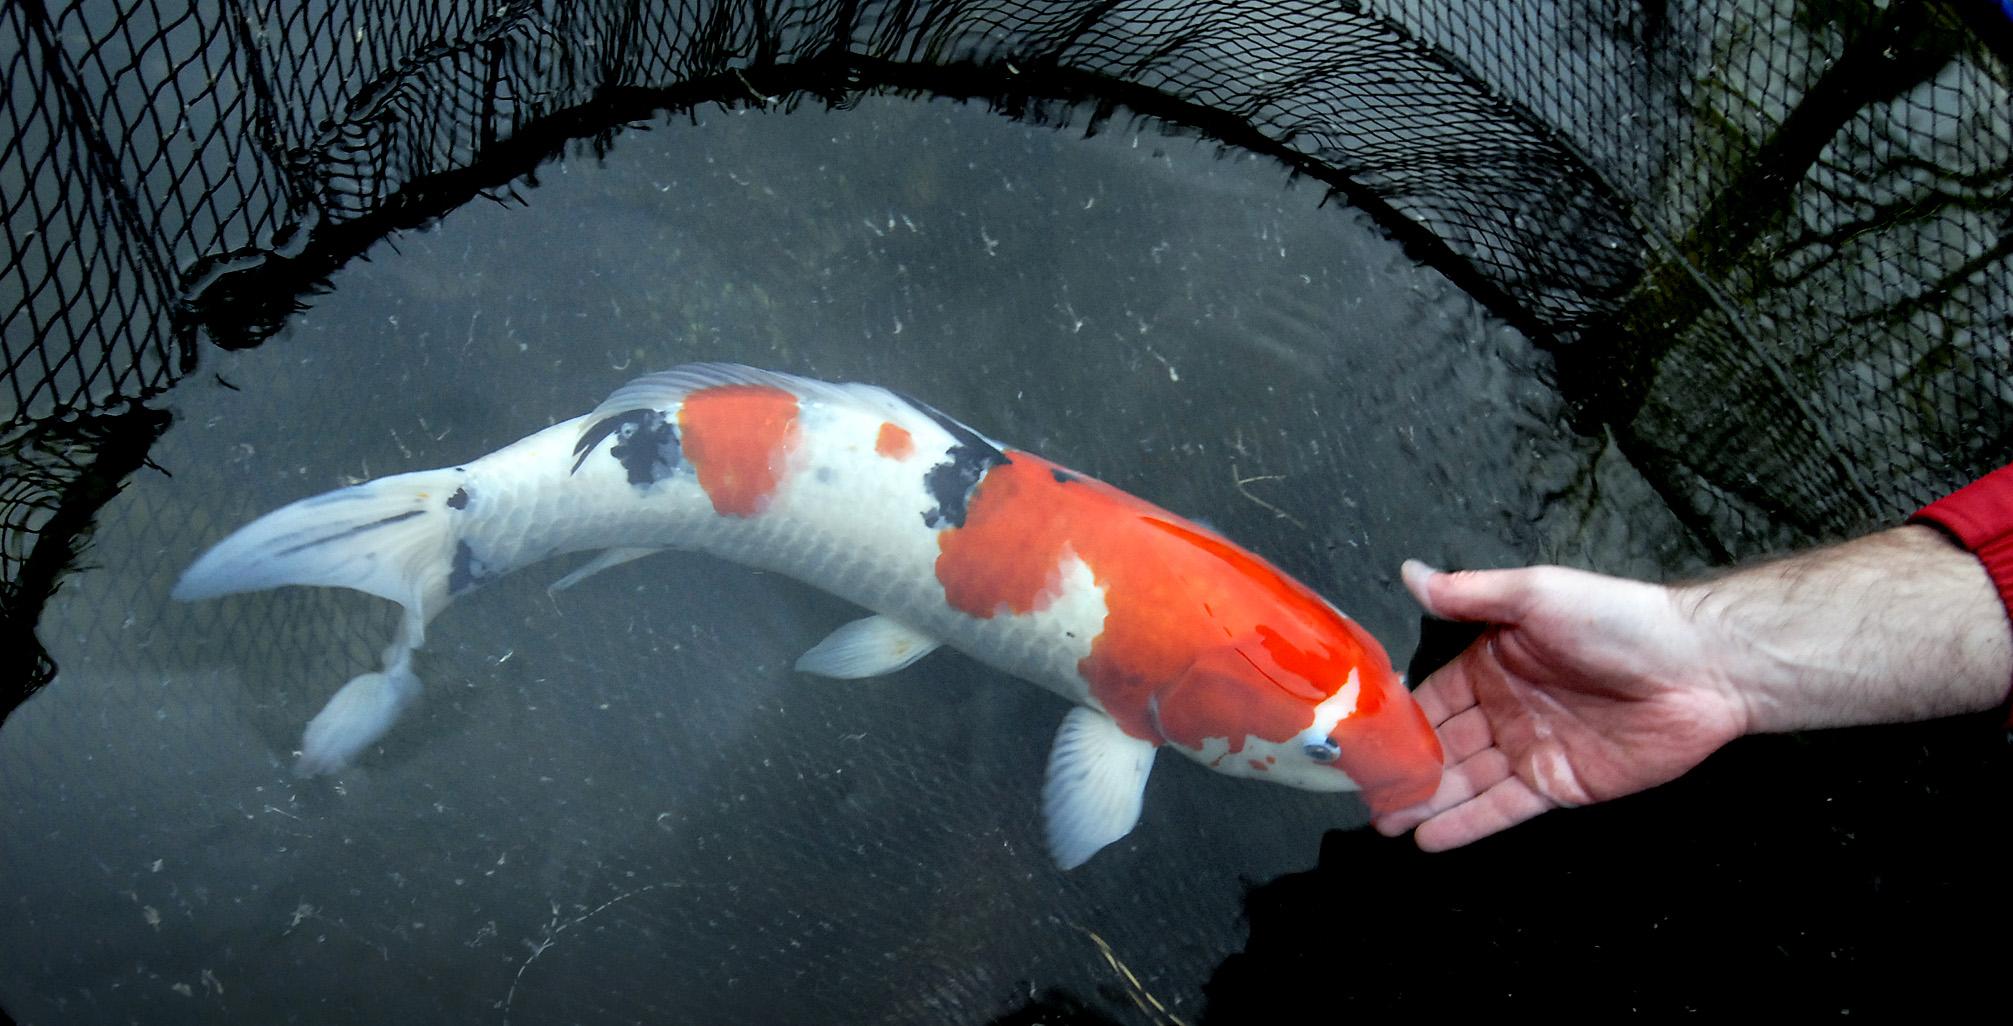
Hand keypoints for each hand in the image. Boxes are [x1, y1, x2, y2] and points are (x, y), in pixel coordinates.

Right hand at [1372, 560, 1750, 850]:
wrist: (1699, 667)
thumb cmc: (1618, 620)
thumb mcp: (1536, 594)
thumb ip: (1470, 593)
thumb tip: (1409, 574)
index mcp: (1492, 663)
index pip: (1431, 697)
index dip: (1394, 719)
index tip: (1353, 740)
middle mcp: (1505, 709)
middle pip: (1442, 746)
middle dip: (1401, 770)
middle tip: (1356, 795)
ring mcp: (1531, 750)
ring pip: (1466, 782)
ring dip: (1424, 803)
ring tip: (1382, 823)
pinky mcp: (1560, 785)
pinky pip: (1504, 807)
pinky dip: (1467, 824)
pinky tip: (1428, 838)